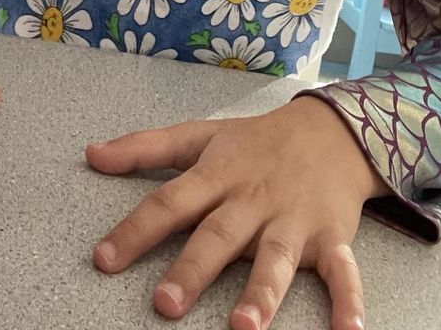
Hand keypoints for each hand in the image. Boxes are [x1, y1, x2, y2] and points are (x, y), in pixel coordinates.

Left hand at [86, 94, 390, 329]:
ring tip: (242, 328)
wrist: (330, 130)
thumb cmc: (255, 140)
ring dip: (262, 293)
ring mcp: (293, 219)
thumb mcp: (199, 135)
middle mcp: (252, 199)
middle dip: (193, 269)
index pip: (169, 202)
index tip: (103, 260)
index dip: (135, 230)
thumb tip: (91, 154)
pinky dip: (349, 302)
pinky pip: (343, 272)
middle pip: (219, 235)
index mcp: (217, 174)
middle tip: (165, 304)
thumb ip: (144, 147)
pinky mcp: (332, 236)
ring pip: (276, 257)